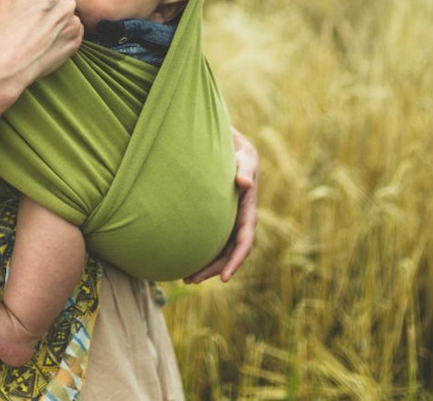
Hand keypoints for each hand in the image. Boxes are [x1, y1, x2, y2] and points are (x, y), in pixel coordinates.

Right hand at [0, 0, 82, 90]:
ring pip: (63, 14)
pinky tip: (44, 41)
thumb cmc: (3, 30)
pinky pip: (69, 30)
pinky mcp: (76, 41)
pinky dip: (60, 34)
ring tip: (35, 33)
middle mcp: (67, 3)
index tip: (22, 7)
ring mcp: (74, 24)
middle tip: (27, 21)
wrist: (8, 66)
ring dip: (53, 20)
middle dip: (44, 5)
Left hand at [185, 127, 258, 282]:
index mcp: (248, 212)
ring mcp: (228, 224)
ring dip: (205, 267)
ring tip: (186, 278)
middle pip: (228, 254)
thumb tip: (245, 183)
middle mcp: (239, 222)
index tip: (224, 278)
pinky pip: (211, 242)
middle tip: (192, 280)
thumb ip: (244, 170)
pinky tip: (185, 261)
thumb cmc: (238, 155)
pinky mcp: (218, 221)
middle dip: (213, 269)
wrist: (232, 152)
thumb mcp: (244, 159)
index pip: (244, 243)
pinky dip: (201, 254)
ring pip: (219, 252)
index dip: (235, 261)